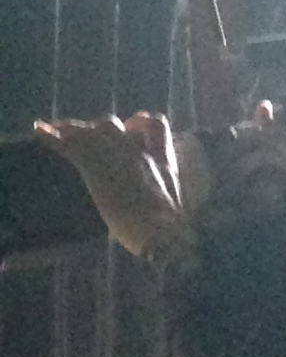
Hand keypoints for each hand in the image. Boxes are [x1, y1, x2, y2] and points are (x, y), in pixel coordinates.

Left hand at [34, 111, 188, 257]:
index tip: (133, 127)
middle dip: (99, 130)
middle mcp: (139, 147)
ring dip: (75, 130)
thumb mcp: (175, 207)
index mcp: (162, 158)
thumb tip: (165, 208)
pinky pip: (68, 143)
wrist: (161, 233)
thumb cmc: (171, 230)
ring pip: (91, 130)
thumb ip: (165, 194)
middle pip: (114, 125)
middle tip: (83, 137)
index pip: (154, 123)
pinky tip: (38, 130)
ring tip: (58, 130)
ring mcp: (116, 150)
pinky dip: (51, 136)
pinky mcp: (94, 161)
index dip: (140, 124)